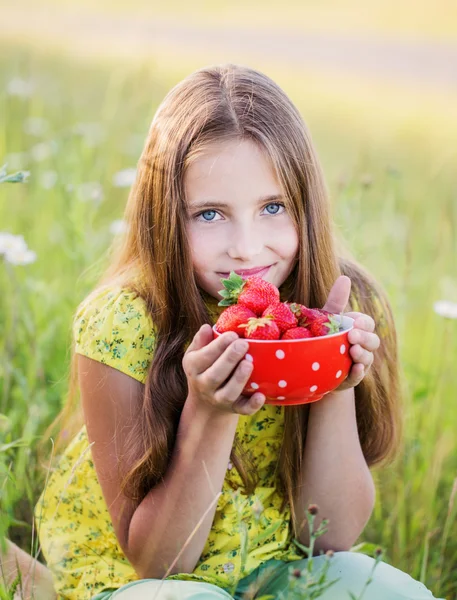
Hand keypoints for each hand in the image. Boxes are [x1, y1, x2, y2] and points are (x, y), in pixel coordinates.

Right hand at [182, 325, 264, 415]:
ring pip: (228, 393)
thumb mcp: (196, 354)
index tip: (232, 334)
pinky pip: (243, 410)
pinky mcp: (234, 409)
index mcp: (194, 368)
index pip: (204, 357)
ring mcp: (219, 400)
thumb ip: (201, 341)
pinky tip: (261, 395)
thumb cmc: (205, 368)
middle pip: (215, 375)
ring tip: (249, 363)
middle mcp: (204, 385)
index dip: (218, 345)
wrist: (205, 402)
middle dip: (229, 359)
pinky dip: (253, 405)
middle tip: (243, 344)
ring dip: (239, 379)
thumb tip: (206, 327)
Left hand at [322, 276, 379, 390]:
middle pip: (372, 341)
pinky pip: (358, 376)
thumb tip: (345, 278)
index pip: (368, 324)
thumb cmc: (323, 337)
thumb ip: (336, 301)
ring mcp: (359, 363)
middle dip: (364, 338)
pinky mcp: (350, 378)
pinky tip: (354, 368)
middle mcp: (362, 346)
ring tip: (353, 351)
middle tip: (352, 336)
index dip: (364, 323)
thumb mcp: (327, 319)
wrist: (314, 366)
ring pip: (368, 359)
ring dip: (362, 355)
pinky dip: (358, 373)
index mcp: (358, 330)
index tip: (354, 322)